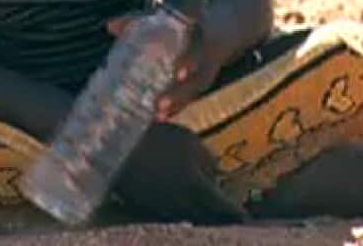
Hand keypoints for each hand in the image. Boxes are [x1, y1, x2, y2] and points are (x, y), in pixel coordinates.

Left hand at [108, 0, 235, 119]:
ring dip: (179, 101)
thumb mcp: (171, 14)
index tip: (179, 73)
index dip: (190, 60)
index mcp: (203, 32)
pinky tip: (160, 117)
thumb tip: (110, 26)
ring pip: (197, 87)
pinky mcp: (205, 77)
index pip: (198, 48)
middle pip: (200, 75)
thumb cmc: (191, 19)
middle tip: (159, 104)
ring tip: (158, 114)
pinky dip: (178, 105)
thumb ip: (142, 19)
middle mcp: (209, 52)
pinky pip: (193, 94)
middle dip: (181, 91)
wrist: (228, 22)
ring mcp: (209, 66)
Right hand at [113, 121, 244, 222]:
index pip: (222, 207)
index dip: (236, 213)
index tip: (246, 218)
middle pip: (207, 219)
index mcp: (196, 187)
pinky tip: (184, 212)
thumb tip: (218, 177)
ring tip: (210, 218)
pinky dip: (181, 217)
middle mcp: (181, 205)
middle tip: (233, 222)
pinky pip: (170, 218)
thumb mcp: (190, 142)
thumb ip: (208, 162)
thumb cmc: (157, 140)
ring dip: (201, 220)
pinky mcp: (146, 209)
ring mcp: (162, 210)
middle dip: (221, 220)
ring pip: (188, 221)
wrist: (115, 148)